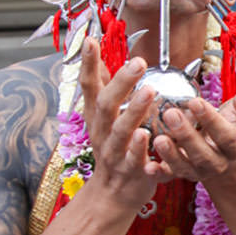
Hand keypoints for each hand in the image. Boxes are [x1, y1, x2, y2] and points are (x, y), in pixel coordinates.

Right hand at [79, 38, 173, 207]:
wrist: (112, 195)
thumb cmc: (112, 147)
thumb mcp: (101, 115)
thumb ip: (100, 83)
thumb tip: (90, 45)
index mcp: (96, 116)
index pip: (88, 86)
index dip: (87, 63)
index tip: (90, 40)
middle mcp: (102, 132)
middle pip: (106, 105)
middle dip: (121, 83)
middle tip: (137, 62)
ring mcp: (115, 153)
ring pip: (121, 131)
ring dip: (134, 111)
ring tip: (148, 92)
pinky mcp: (132, 171)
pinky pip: (135, 160)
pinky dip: (140, 149)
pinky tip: (147, 136)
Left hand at [154, 92, 235, 182]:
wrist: (223, 142)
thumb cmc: (234, 121)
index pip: (226, 136)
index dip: (211, 121)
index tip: (195, 102)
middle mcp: (218, 162)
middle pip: (203, 155)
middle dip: (186, 135)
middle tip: (170, 114)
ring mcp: (199, 170)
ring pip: (185, 167)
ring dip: (170, 154)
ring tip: (158, 138)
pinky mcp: (181, 173)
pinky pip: (169, 177)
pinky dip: (158, 173)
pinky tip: (148, 166)